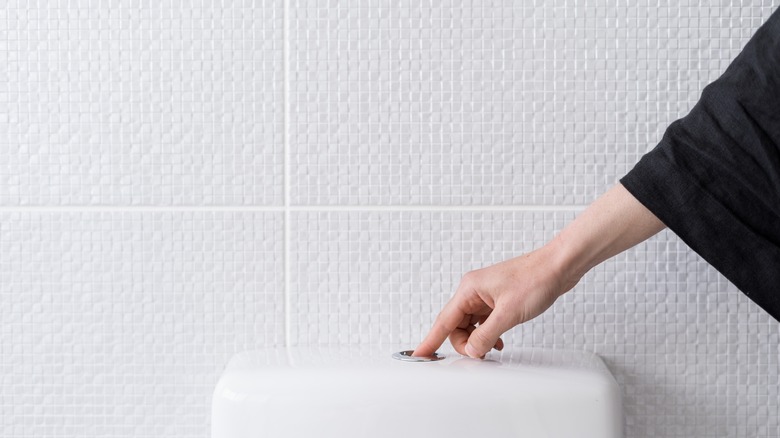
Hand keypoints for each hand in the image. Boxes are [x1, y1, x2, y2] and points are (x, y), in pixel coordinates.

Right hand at [413, 184, 664, 358]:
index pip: (444, 320)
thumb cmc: (536, 279)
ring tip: (492, 347)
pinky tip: (498, 340)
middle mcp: (473, 291)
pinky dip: (487, 334)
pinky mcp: (498, 299)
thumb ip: (486, 335)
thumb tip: (471, 350)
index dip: (430, 340)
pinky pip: (483, 322)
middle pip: (456, 326)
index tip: (419, 354)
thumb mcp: (508, 314)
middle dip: (465, 343)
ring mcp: (486, 295)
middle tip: (480, 354)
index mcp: (469, 289)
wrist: (558, 266)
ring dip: (478, 339)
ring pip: (470, 325)